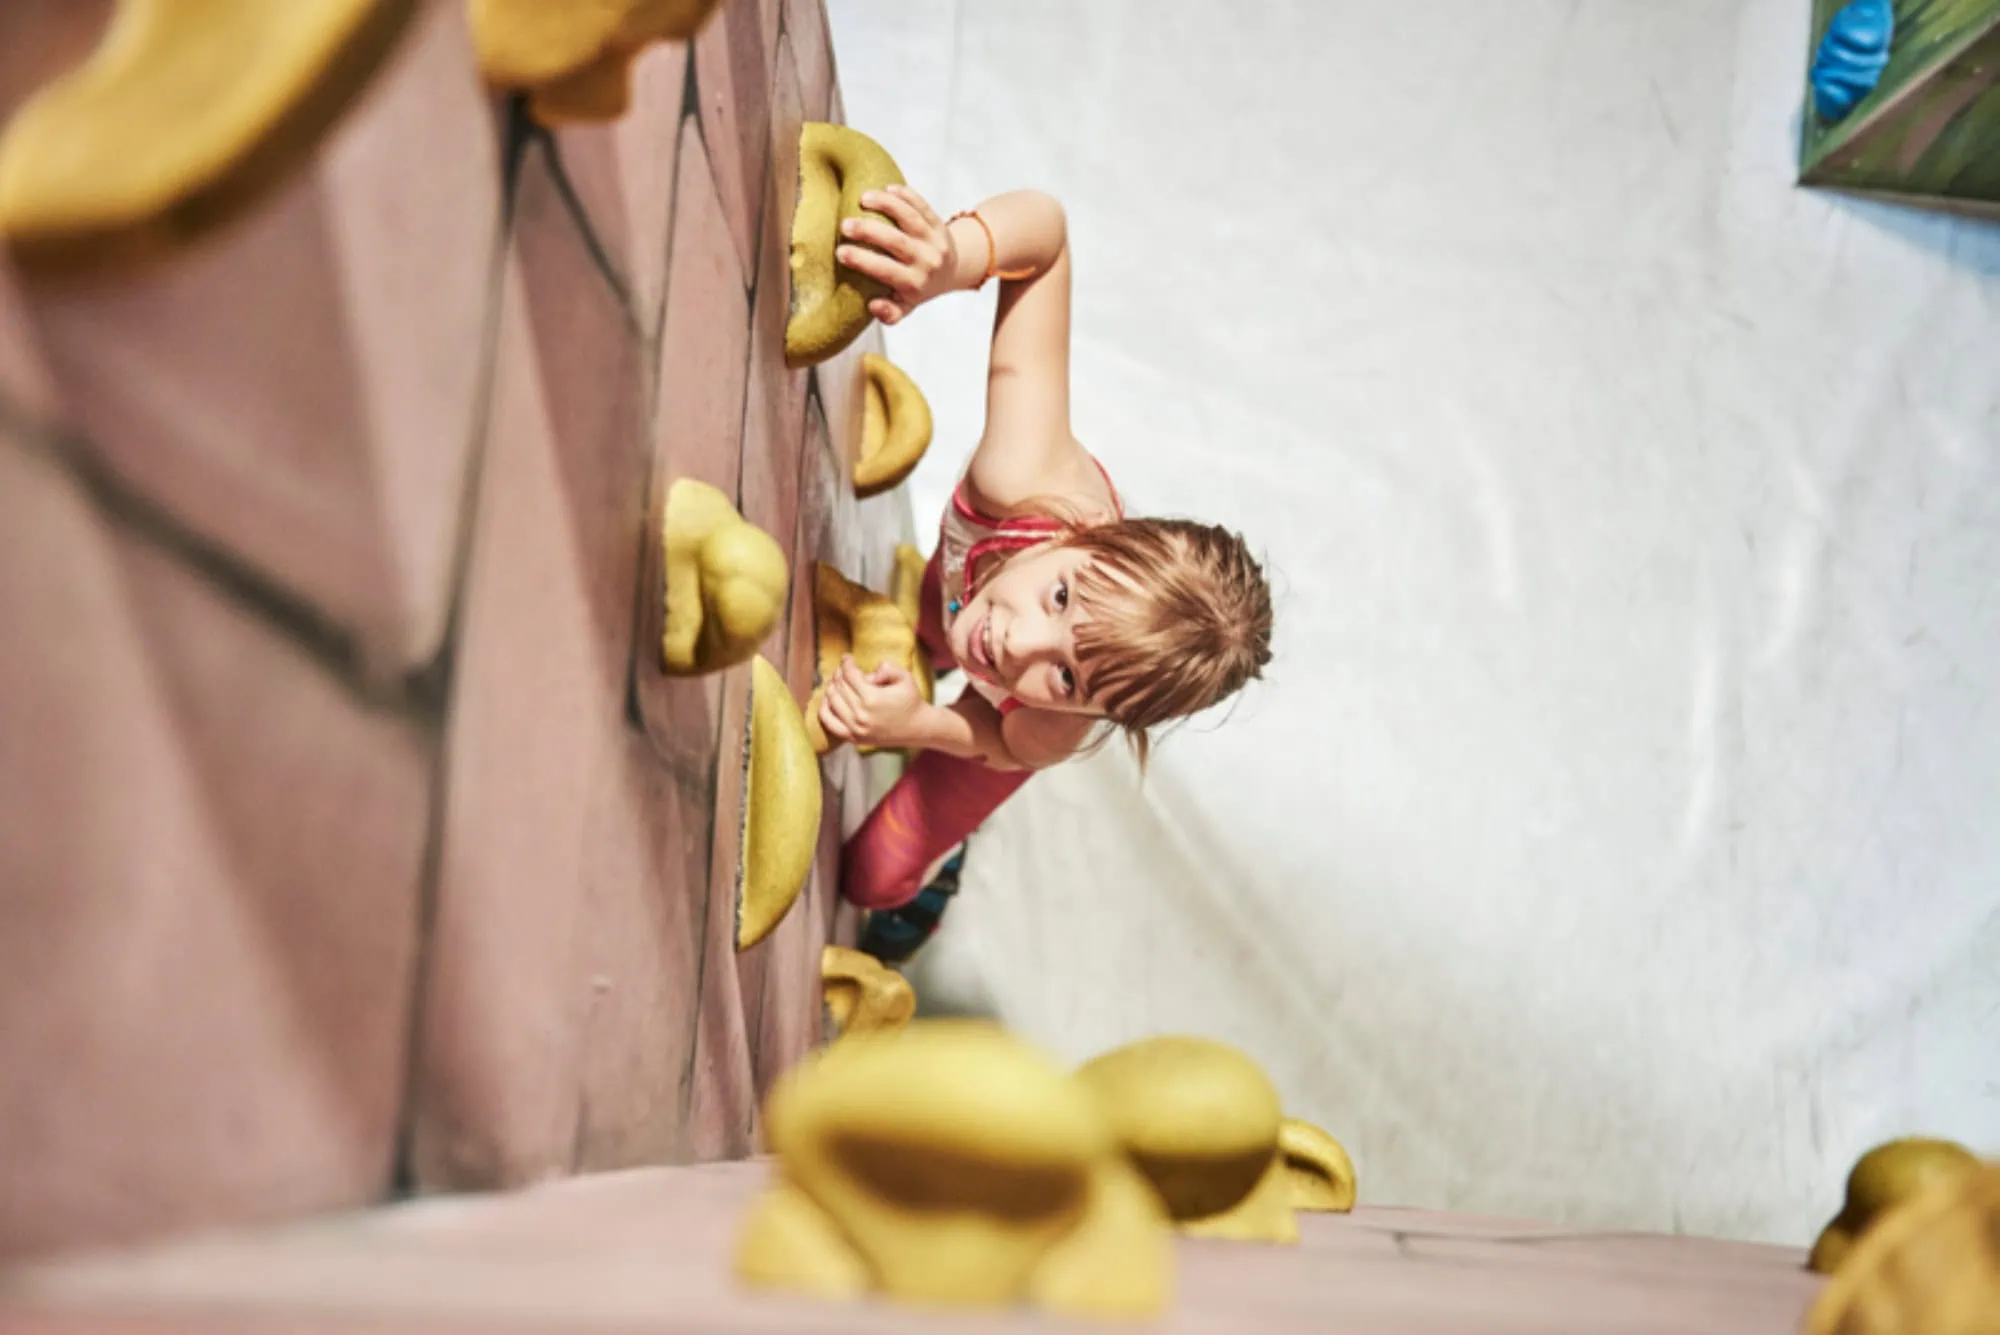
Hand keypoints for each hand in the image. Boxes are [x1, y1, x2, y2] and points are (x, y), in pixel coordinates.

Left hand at [818, 655, 926, 748]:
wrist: (918, 728)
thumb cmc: (911, 700)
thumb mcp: (905, 678)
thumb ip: (888, 668)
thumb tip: (871, 671)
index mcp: (872, 698)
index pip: (849, 674)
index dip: (846, 662)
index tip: (847, 657)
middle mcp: (861, 715)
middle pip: (839, 686)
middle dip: (839, 672)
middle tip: (844, 668)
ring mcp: (855, 728)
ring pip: (831, 701)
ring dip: (832, 687)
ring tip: (838, 680)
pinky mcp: (854, 738)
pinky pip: (829, 722)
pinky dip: (824, 708)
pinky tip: (828, 698)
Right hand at [836, 184, 958, 325]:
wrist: (951, 272)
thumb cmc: (917, 289)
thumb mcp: (905, 307)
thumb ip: (890, 313)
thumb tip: (873, 306)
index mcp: (914, 284)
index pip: (886, 271)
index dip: (863, 261)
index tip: (840, 252)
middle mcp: (927, 261)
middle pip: (897, 242)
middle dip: (869, 232)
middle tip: (844, 225)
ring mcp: (934, 240)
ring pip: (910, 218)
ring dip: (886, 205)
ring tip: (863, 198)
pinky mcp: (938, 223)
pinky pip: (922, 205)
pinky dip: (906, 195)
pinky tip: (886, 188)